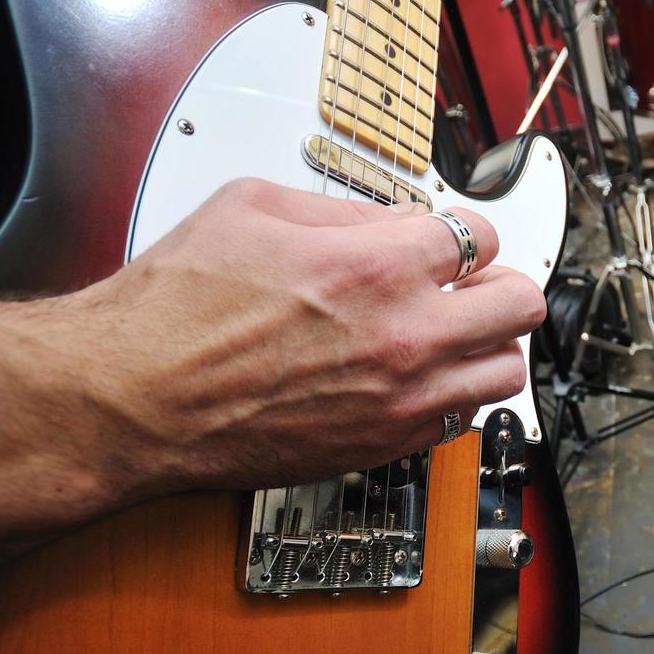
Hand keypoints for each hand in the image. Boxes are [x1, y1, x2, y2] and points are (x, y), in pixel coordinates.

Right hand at [67, 177, 545, 492]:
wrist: (133, 401)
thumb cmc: (172, 311)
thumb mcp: (250, 207)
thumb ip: (341, 209)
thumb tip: (391, 219)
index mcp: (376, 266)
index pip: (481, 237)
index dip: (465, 232)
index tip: (451, 240)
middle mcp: (404, 337)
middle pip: (520, 304)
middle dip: (500, 282)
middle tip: (472, 282)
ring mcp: (399, 400)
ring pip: (506, 372)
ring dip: (488, 344)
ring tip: (454, 333)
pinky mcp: (383, 447)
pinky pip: (461, 421)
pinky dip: (454, 395)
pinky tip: (420, 377)